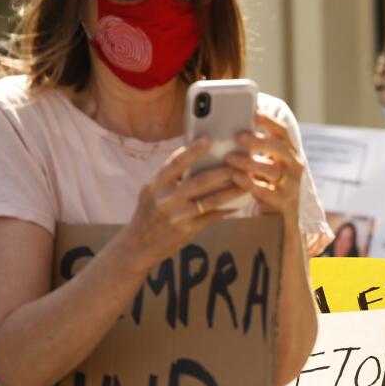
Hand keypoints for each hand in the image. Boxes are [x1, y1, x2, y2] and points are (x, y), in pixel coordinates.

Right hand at [121, 138, 246, 270]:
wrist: (138, 246)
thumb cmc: (149, 213)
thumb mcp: (152, 192)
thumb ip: (170, 178)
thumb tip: (195, 158)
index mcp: (155, 184)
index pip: (175, 162)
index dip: (193, 150)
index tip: (209, 140)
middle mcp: (165, 199)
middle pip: (200, 181)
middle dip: (223, 171)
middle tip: (240, 163)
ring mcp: (177, 216)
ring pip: (210, 200)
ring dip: (231, 191)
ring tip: (246, 183)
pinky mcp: (186, 230)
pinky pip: (211, 217)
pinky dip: (225, 210)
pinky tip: (237, 205)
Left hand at [226, 112, 303, 220]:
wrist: (281, 219)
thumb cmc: (266, 185)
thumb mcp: (263, 165)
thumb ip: (254, 149)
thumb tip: (226, 127)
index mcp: (289, 152)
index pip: (282, 131)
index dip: (268, 120)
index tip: (253, 111)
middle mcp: (294, 166)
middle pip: (279, 148)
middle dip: (259, 140)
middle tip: (238, 136)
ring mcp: (291, 184)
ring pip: (272, 169)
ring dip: (250, 161)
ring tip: (230, 157)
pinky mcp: (284, 202)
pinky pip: (266, 190)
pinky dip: (250, 183)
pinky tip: (235, 177)